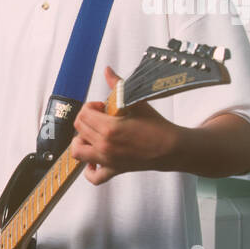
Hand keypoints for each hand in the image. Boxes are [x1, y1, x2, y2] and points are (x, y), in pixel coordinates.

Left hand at [72, 66, 181, 184]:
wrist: (172, 148)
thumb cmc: (157, 126)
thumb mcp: (137, 101)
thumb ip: (118, 85)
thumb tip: (108, 71)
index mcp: (110, 128)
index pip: (83, 114)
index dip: (90, 107)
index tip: (102, 107)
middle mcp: (105, 146)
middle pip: (79, 130)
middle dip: (87, 120)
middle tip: (100, 118)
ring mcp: (107, 160)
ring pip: (78, 152)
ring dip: (81, 141)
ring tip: (93, 135)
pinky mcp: (114, 170)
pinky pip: (93, 177)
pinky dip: (89, 170)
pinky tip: (94, 160)